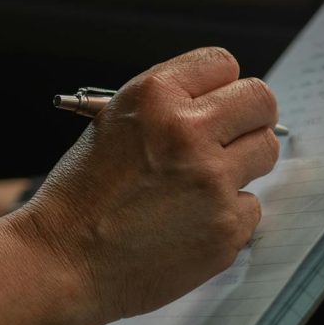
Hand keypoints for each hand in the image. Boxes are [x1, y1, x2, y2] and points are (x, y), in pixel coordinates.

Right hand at [16, 47, 280, 320]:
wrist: (59, 261)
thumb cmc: (77, 198)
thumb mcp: (107, 128)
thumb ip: (164, 110)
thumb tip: (219, 106)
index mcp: (152, 98)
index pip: (221, 63)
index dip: (216, 85)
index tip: (213, 102)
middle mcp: (187, 132)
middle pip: (259, 102)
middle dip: (246, 118)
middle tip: (227, 138)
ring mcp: (212, 181)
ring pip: (264, 153)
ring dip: (237, 165)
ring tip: (193, 187)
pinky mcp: (227, 227)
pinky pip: (249, 207)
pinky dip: (223, 215)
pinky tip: (184, 224)